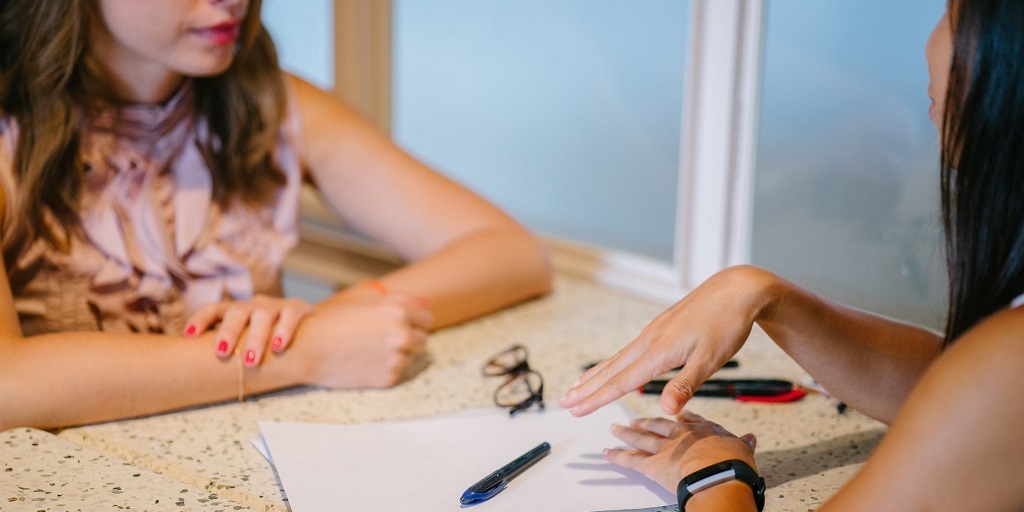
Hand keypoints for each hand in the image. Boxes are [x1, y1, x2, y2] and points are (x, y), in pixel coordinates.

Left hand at [185, 295, 312, 366]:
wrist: (307, 330)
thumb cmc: (266, 341)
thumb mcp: (245, 340)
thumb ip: (228, 350)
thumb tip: (193, 373)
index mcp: (236, 312)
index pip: (214, 309)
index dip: (200, 319)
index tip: (188, 335)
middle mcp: (253, 306)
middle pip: (237, 312)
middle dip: (228, 331)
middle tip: (222, 353)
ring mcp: (275, 306)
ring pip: (262, 315)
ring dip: (255, 337)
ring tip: (251, 361)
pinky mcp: (297, 308)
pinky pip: (290, 315)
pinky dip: (284, 330)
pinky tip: (279, 347)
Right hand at [289, 292, 433, 387]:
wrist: (306, 349)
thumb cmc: (333, 321)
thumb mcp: (366, 302)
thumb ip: (401, 301)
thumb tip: (427, 304)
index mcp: (398, 312)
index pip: (427, 320)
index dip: (414, 322)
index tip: (401, 325)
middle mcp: (402, 335)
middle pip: (423, 340)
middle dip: (409, 339)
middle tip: (382, 340)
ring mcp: (396, 358)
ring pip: (410, 357)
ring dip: (397, 354)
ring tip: (370, 350)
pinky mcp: (388, 378)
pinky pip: (397, 372)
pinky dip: (386, 369)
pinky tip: (365, 362)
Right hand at [559, 266, 775, 415]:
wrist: (736, 290)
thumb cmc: (727, 325)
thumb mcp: (711, 360)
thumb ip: (685, 386)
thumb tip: (665, 411)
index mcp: (659, 351)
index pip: (621, 381)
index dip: (597, 398)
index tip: (575, 410)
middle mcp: (649, 340)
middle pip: (611, 369)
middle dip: (586, 388)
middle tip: (563, 401)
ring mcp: (653, 332)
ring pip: (617, 358)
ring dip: (595, 375)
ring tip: (576, 386)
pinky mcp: (660, 328)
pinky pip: (629, 350)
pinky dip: (613, 362)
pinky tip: (613, 366)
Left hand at [605, 411, 756, 492]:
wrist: (719, 476)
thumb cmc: (733, 464)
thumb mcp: (743, 450)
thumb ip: (743, 443)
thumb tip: (751, 439)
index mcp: (703, 429)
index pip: (688, 419)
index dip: (680, 416)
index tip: (674, 412)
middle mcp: (680, 435)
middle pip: (659, 425)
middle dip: (646, 422)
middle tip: (635, 419)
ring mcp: (664, 449)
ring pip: (641, 438)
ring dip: (626, 433)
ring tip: (615, 428)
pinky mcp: (652, 465)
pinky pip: (630, 460)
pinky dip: (617, 456)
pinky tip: (607, 452)